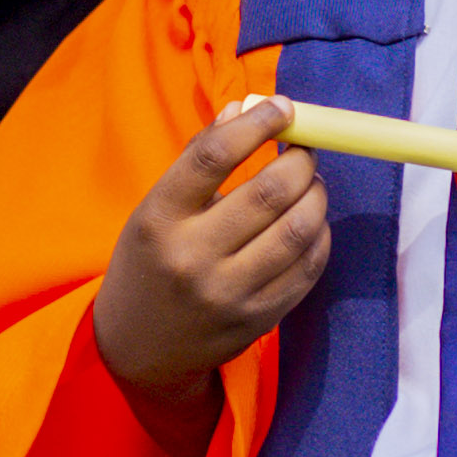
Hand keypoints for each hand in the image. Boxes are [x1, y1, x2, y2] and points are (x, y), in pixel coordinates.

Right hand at [91, 99, 330, 408]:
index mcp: (159, 218)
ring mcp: (227, 293)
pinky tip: (311, 223)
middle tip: (304, 151)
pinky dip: (319, 237)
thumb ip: (198, 160)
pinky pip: (306, 269)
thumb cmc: (151, 262)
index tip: (283, 108)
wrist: (138, 348)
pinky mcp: (256, 320)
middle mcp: (191, 256)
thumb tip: (245, 108)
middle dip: (300, 161)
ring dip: (316, 197)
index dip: (257, 125)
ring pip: (296, 231)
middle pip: (267, 193)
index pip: (212, 156)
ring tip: (311, 185)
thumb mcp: (155, 208)